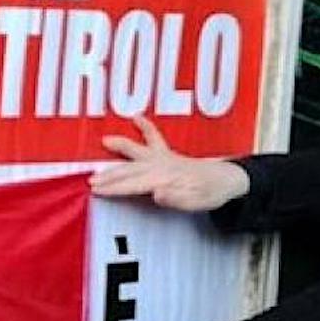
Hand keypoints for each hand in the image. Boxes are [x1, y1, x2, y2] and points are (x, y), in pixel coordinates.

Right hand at [92, 115, 249, 211]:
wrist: (228, 179)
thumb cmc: (211, 193)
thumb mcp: (196, 202)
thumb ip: (175, 199)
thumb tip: (156, 193)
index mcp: (165, 178)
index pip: (133, 184)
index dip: (113, 188)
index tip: (96, 190)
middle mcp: (162, 165)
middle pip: (130, 169)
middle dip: (110, 174)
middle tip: (91, 179)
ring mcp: (165, 157)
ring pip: (138, 151)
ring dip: (122, 145)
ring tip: (105, 140)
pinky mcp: (168, 154)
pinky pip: (155, 137)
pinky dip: (146, 126)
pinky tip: (138, 118)